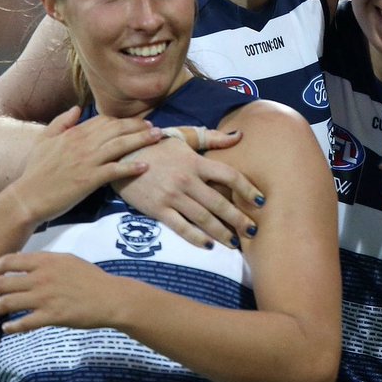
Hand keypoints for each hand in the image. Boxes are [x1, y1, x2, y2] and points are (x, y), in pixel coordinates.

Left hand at [0, 251, 119, 332]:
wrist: (109, 298)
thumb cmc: (90, 278)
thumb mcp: (67, 260)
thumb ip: (45, 261)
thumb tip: (24, 262)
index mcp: (45, 261)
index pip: (8, 261)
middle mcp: (40, 278)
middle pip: (2, 283)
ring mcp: (44, 298)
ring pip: (7, 303)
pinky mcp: (50, 317)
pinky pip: (23, 323)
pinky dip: (10, 327)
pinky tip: (7, 328)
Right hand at [6, 106, 161, 223]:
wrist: (28, 196)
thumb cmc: (35, 171)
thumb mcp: (44, 140)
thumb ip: (61, 122)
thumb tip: (77, 107)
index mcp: (73, 134)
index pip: (104, 120)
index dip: (123, 120)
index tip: (137, 122)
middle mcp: (82, 144)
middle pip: (117, 129)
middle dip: (138, 126)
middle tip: (155, 127)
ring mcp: (87, 161)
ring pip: (120, 145)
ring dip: (141, 140)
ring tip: (157, 138)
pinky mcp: (89, 179)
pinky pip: (115, 170)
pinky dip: (131, 167)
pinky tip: (145, 166)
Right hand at [114, 132, 263, 248]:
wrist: (120, 157)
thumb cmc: (155, 146)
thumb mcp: (183, 137)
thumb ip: (212, 138)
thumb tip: (239, 136)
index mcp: (195, 161)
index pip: (229, 175)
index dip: (248, 189)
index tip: (261, 201)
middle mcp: (187, 180)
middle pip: (219, 202)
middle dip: (238, 219)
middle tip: (253, 231)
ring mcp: (172, 196)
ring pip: (203, 218)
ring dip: (222, 232)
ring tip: (235, 243)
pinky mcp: (158, 209)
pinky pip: (181, 227)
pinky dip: (196, 238)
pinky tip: (209, 245)